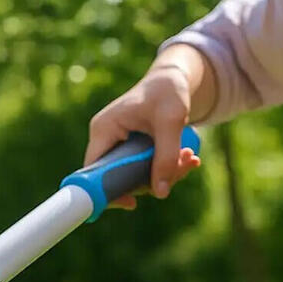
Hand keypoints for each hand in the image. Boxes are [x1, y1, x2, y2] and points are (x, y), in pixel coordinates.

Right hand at [85, 55, 203, 208]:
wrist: (173, 78)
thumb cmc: (169, 91)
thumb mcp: (171, 120)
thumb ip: (166, 156)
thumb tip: (160, 193)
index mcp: (104, 129)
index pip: (92, 171)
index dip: (105, 191)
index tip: (131, 203)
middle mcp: (106, 140)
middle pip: (118, 178)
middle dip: (151, 180)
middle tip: (182, 169)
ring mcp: (118, 147)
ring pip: (136, 177)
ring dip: (166, 173)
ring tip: (190, 157)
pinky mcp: (131, 151)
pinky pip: (145, 170)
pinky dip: (167, 168)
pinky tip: (188, 157)